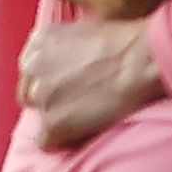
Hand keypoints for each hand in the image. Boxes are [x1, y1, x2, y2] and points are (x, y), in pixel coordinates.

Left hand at [20, 20, 165, 148]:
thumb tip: (70, 61)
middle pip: (30, 95)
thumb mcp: (85, 30)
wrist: (142, 61)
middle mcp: (32, 67)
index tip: (72, 86)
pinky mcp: (53, 123)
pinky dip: (64, 141)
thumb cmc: (126, 42)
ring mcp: (42, 96)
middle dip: (52, 101)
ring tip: (87, 118)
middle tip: (80, 104)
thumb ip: (65, 46)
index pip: (32, 70)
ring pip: (39, 118)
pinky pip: (47, 142)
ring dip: (60, 120)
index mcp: (39, 41)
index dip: (53, 81)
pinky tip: (83, 134)